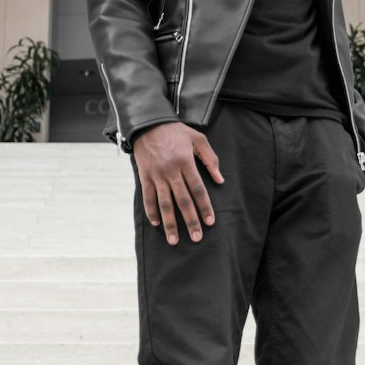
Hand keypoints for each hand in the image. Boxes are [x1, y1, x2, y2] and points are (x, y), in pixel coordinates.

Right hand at [133, 122, 223, 244]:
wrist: (148, 124)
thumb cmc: (176, 131)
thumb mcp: (198, 139)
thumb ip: (211, 159)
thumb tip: (220, 180)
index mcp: (186, 162)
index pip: (198, 189)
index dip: (205, 207)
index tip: (210, 221)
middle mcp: (171, 171)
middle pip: (183, 200)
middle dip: (190, 221)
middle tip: (197, 238)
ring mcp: (156, 175)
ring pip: (164, 204)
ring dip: (170, 223)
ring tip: (174, 240)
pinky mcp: (145, 176)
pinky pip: (148, 198)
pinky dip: (152, 211)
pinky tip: (157, 223)